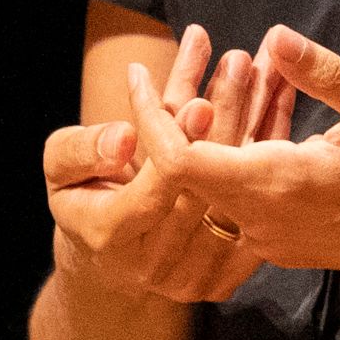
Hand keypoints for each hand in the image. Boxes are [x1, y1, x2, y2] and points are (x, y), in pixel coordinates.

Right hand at [44, 24, 295, 305]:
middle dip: (225, 118)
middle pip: (204, 184)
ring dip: (258, 125)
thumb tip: (124, 136)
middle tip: (241, 64)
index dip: (178, 143)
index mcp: (112, 236)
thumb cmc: (80, 197)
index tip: (200, 102)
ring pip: (238, 192)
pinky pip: (257, 205)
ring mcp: (196, 276)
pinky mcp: (226, 275)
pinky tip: (280, 102)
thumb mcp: (59, 168)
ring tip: (266, 70)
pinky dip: (269, 153)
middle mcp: (157, 264)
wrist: (108, 260)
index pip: (155, 186)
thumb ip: (81, 149)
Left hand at [151, 29, 339, 292]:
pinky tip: (261, 114)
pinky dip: (234, 157)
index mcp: (277, 186)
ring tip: (225, 76)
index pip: (179, 160)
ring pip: (211, 187)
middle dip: (176, 114)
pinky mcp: (284, 245)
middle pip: (184, 173)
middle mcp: (263, 223)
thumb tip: (272, 35)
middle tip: (182, 59)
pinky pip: (236, 202)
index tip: (139, 72)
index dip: (149, 117)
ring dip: (210, 134)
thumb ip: (324, 74)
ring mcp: (271, 241)